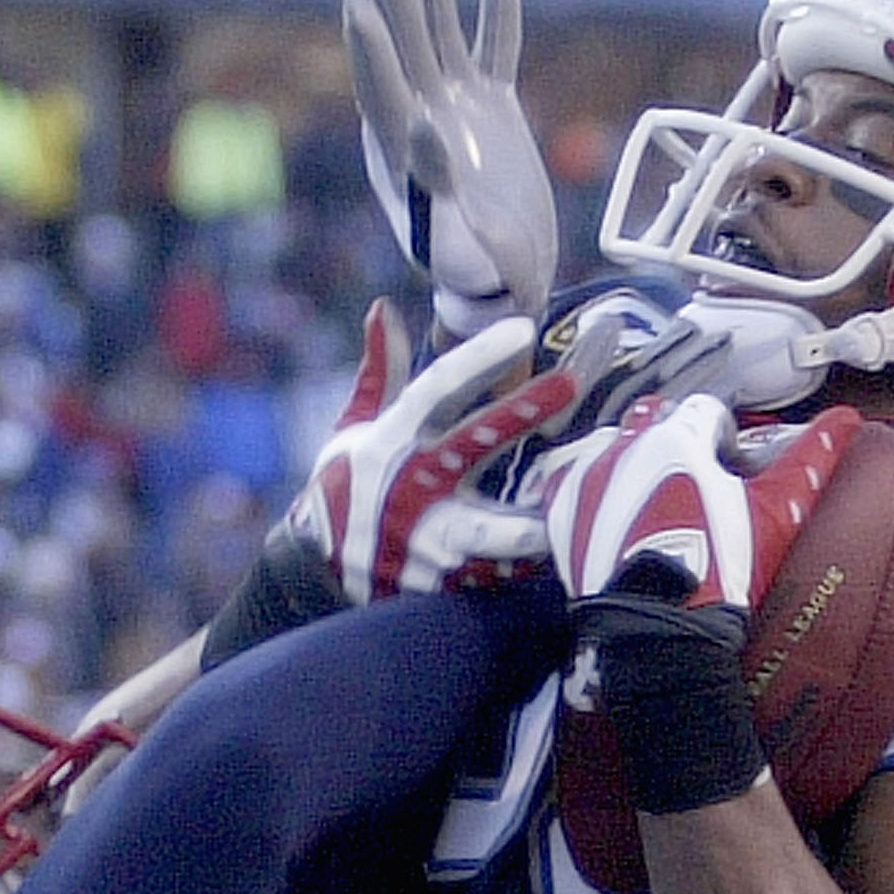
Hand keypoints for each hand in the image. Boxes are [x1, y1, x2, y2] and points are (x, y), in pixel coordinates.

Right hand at [282, 300, 577, 601]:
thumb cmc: (343, 486)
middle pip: (473, 444)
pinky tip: (557, 547)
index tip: (522, 329)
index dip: (478, 357)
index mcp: (389, 441)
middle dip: (524, 411)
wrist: (313, 569)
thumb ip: (377, 371)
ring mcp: (423, 538)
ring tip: (579, 497)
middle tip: (573, 384)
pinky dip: (523, 563)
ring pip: (493, 529)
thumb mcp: (352, 427)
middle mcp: (409, 485)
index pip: (436, 388)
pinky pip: (493, 575)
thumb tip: (380, 308)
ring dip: (536, 517)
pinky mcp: (436, 584)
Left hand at [346, 0, 557, 333]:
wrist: (508, 277)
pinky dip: (498, 14)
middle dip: (392, 5)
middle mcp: (423, 123)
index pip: (380, 95)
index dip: (370, 52)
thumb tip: (422, 130)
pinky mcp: (493, 107)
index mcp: (401, 158)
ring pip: (442, 41)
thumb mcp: (456, 245)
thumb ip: (437, 192)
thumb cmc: (477, 273)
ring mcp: (458, 109)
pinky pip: (496, 51)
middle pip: (403, 54)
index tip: (357, 7)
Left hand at [539, 394, 862, 607]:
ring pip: (609, 443)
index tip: (731, 470)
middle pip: (653, 419)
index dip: (724, 437)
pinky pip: (567, 478)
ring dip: (630, 455)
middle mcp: (624, 446)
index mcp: (677, 436)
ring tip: (649, 493)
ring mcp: (586, 480)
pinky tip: (604, 503)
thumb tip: (851, 418)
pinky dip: (586, 482)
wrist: (659, 633)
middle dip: (675, 438)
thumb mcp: (777, 512)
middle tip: (692, 481)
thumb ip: (811, 460)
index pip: (707, 412)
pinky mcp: (560, 515)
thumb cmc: (722, 568)